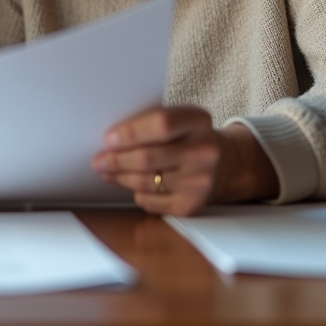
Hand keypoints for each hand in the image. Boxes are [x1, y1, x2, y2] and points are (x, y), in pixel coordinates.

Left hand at [91, 105, 278, 215]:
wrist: (227, 164)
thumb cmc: (190, 138)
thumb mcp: (180, 120)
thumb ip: (149, 123)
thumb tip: (110, 141)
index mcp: (199, 121)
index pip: (160, 124)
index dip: (130, 132)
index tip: (108, 139)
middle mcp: (204, 151)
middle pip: (148, 157)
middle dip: (116, 160)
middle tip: (98, 160)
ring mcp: (200, 181)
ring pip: (145, 181)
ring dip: (120, 177)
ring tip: (108, 171)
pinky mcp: (192, 205)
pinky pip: (150, 201)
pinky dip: (136, 193)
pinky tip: (131, 185)